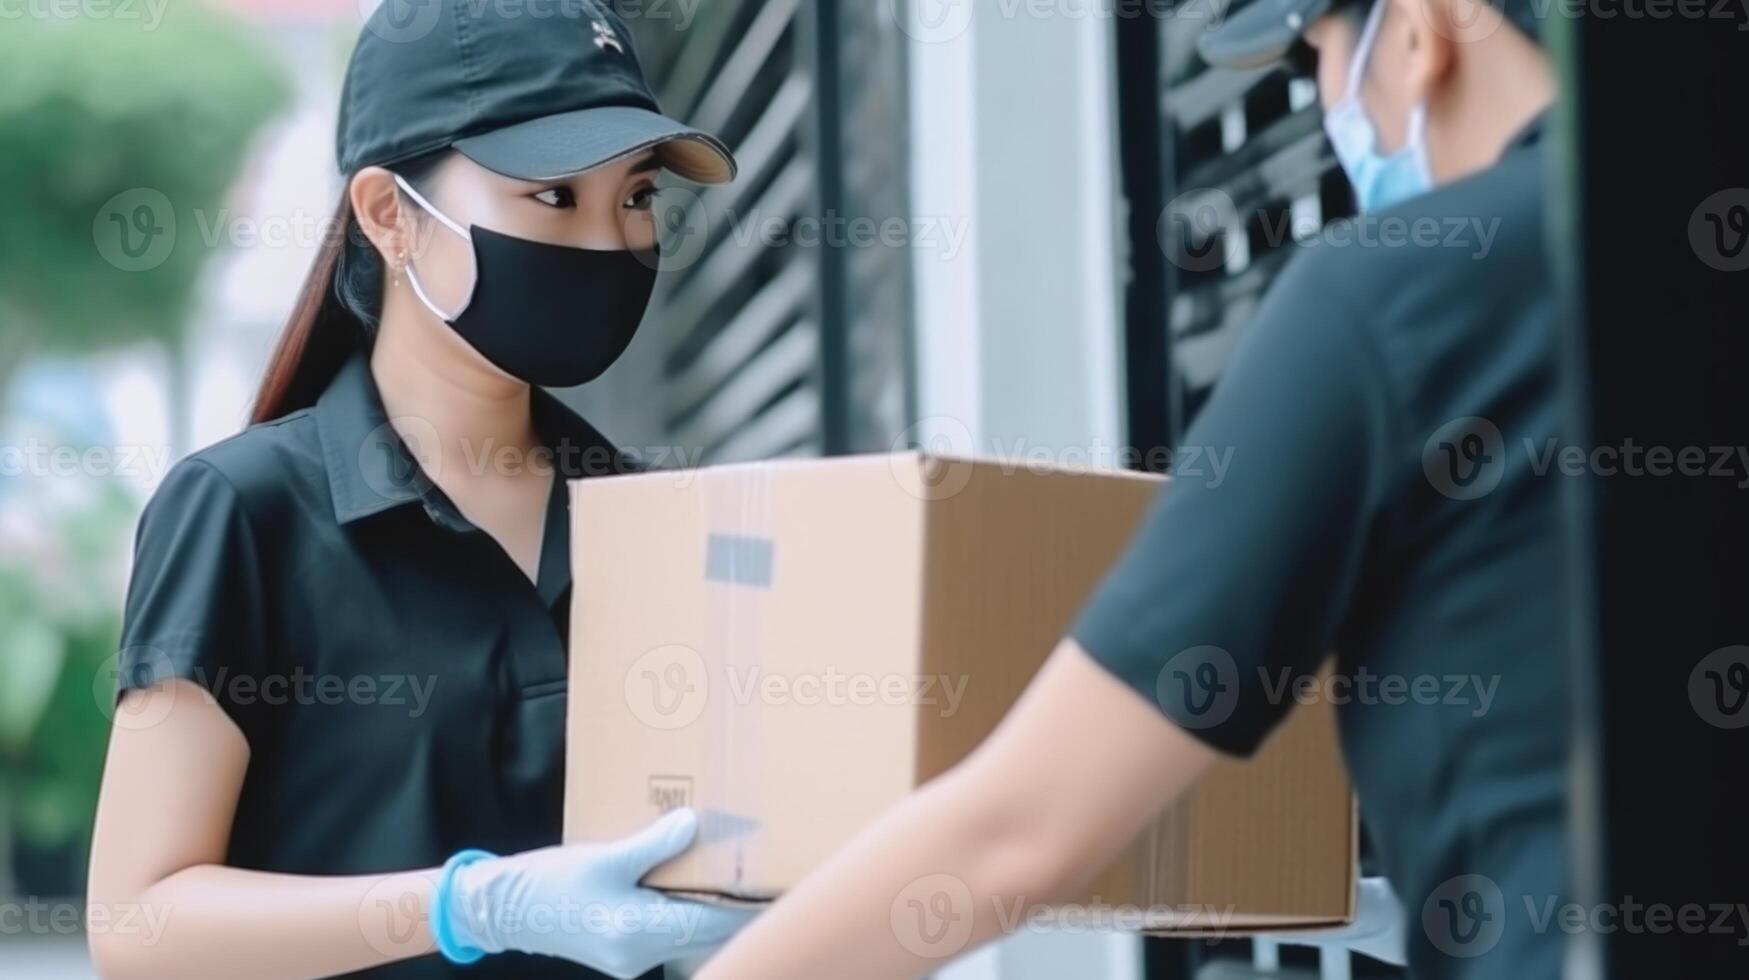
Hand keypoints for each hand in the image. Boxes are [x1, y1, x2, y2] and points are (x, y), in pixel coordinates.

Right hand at [440, 808, 757, 977]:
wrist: (502, 910)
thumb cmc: (550, 884)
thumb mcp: (604, 856)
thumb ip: (654, 843)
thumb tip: (694, 826)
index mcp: (639, 934)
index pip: (715, 925)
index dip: (751, 905)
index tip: (782, 885)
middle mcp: (642, 954)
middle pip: (709, 932)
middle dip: (738, 904)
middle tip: (768, 871)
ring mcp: (633, 956)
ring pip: (691, 932)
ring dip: (714, 906)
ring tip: (740, 871)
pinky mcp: (625, 948)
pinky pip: (671, 929)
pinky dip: (689, 908)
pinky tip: (696, 880)